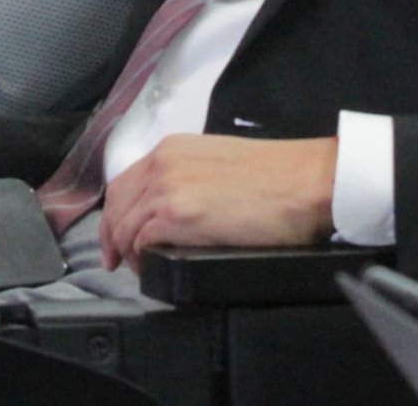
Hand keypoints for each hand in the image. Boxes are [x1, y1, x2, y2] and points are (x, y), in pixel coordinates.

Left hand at [99, 135, 339, 271]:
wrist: (305, 181)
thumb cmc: (279, 177)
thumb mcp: (219, 164)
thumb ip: (190, 179)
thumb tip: (180, 208)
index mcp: (173, 149)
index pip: (126, 181)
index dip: (118, 211)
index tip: (119, 232)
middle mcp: (163, 164)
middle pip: (116, 203)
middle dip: (113, 234)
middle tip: (119, 259)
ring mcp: (166, 189)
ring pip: (122, 225)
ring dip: (127, 251)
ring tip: (140, 268)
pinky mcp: (176, 216)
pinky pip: (139, 241)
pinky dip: (140, 258)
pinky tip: (152, 267)